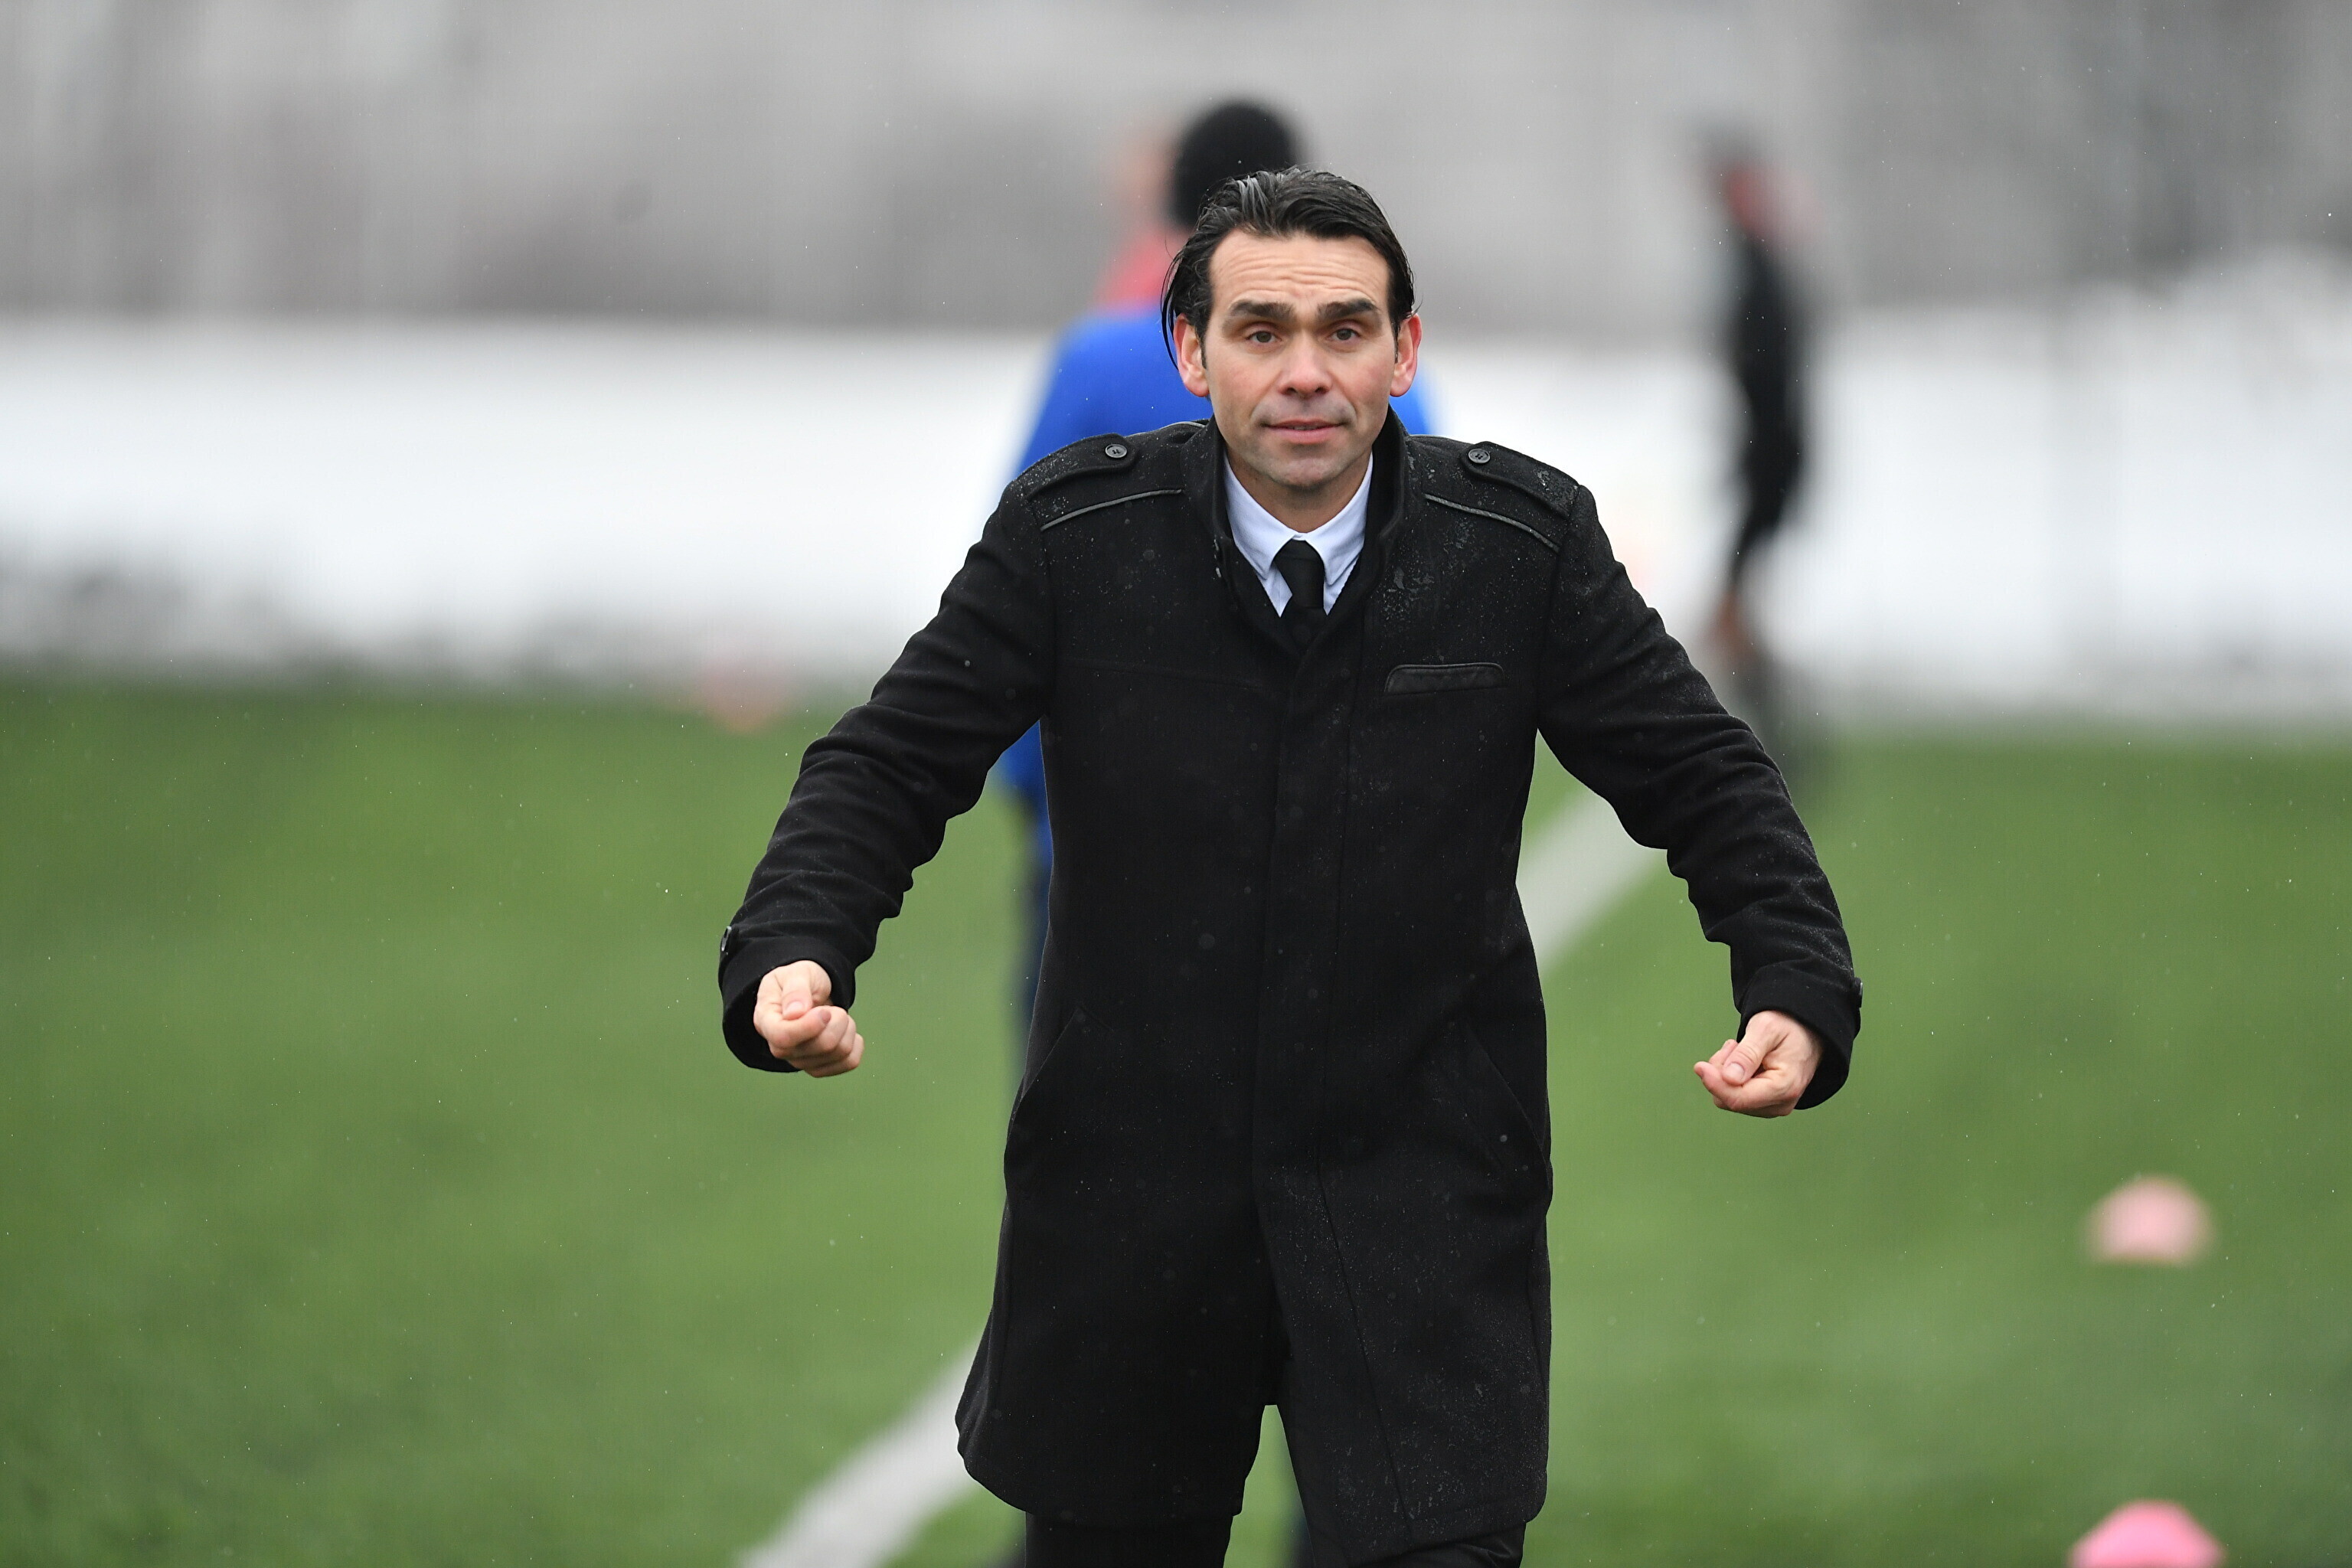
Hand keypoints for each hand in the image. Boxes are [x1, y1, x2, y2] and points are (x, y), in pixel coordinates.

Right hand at [753, 961, 864, 1076]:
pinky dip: (855, 1043)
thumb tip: (795, 1013)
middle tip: (830, 1008)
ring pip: (838, 1053)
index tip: (825, 1011)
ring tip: (835, 1015)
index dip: (809, 1026)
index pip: (783, 1037)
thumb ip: (795, 990)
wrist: (809, 991)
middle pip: (820, 1047)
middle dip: (836, 1020)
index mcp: (767, 1021)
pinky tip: (845, 1031)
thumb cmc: (799, 981)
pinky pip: (848, 1062)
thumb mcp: (796, 974)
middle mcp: (779, 1047)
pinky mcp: (819, 1067)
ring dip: (846, 1028)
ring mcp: (799, 1060)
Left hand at [1694, 1009, 1818, 1117]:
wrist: (1804, 1032)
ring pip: (1728, 1097)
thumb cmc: (1787, 1027)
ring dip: (1725, 1072)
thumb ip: (1747, 1054)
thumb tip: (1729, 1079)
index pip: (1739, 1098)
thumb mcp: (1765, 1030)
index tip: (1699, 1066)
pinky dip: (1730, 1076)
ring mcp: (1772, 1106)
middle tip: (1734, 1045)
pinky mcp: (1763, 1103)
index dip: (1715, 1084)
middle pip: (1730, 1099)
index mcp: (1785, 1087)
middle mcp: (1780, 1104)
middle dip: (1722, 1072)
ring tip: (1740, 1049)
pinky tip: (1742, 1058)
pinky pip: (1733, 1095)